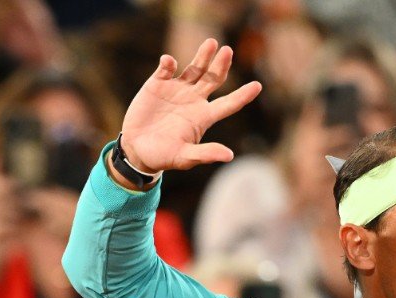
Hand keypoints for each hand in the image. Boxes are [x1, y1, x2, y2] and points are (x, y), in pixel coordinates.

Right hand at [119, 38, 262, 174]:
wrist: (138, 149)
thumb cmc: (164, 156)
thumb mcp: (185, 157)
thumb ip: (205, 154)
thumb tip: (229, 156)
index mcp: (204, 117)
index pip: (229, 104)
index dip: (243, 95)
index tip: (258, 86)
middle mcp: (194, 100)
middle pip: (213, 79)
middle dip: (221, 65)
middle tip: (228, 50)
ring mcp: (177, 90)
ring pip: (194, 69)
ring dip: (202, 56)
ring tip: (212, 42)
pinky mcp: (157, 85)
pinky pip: (166, 70)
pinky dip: (168, 64)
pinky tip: (169, 62)